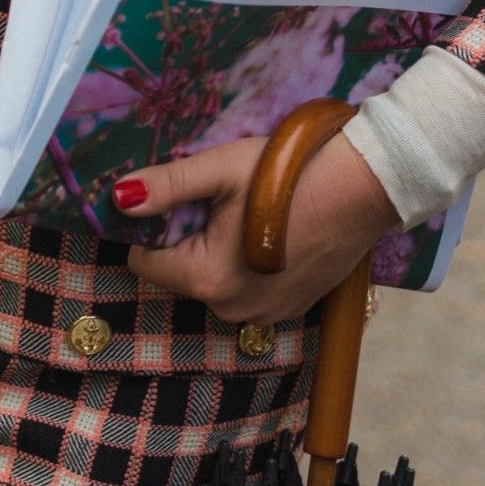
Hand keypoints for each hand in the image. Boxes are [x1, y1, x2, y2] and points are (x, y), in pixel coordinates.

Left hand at [119, 131, 397, 325]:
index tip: (175, 201)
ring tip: (250, 212)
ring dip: (218, 252)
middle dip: (187, 238)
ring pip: (214, 282)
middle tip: (220, 201)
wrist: (367, 187)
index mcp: (207, 278)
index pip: (144, 262)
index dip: (151, 229)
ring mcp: (265, 315)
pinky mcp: (291, 309)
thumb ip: (166, 187)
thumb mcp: (221, 170)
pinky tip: (273, 231)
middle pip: (180, 272)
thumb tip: (117, 198)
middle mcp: (232, 309)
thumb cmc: (290, 174)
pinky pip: (247, 290)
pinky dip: (248, 265)